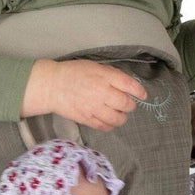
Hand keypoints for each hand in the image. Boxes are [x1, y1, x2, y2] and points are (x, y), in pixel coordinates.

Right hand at [22, 59, 145, 131]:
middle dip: (130, 106)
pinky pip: (105, 127)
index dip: (140, 92)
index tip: (142, 95)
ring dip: (121, 118)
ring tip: (118, 114)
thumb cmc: (73, 73)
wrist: (51, 86)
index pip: (130, 86)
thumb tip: (126, 85)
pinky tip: (107, 121)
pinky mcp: (87, 119)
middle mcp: (102, 93)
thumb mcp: (94, 66)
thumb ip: (111, 75)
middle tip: (126, 105)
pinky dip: (110, 125)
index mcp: (105, 77)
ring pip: (118, 119)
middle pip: (126, 104)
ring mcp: (94, 108)